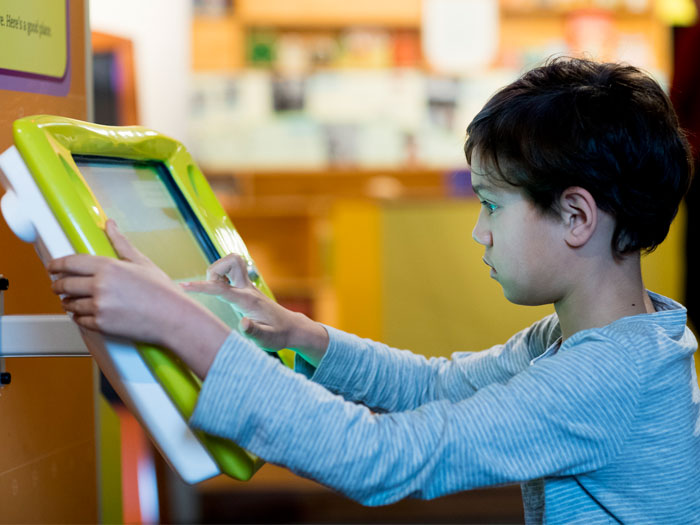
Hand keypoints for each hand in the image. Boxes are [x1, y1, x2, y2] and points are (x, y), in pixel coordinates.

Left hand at [48, 220, 229, 376]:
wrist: (174, 318)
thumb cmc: (162, 291)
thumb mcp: (142, 262)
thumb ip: (121, 243)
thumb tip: (110, 224)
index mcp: (109, 267)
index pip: (71, 263)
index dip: (56, 265)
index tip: (52, 267)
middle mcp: (100, 286)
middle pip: (65, 284)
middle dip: (58, 285)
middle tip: (59, 286)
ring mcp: (100, 306)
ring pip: (70, 304)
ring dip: (67, 302)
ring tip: (72, 301)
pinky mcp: (102, 324)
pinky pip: (80, 321)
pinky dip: (79, 317)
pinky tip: (85, 314)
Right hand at [181, 253, 328, 365]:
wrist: (292, 328)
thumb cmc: (279, 335)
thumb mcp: (267, 340)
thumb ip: (254, 332)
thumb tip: (242, 323)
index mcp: (248, 300)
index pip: (221, 289)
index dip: (201, 287)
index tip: (183, 286)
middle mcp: (248, 288)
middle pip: (232, 260)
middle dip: (215, 270)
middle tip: (212, 288)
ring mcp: (248, 286)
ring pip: (231, 262)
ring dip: (218, 271)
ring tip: (217, 291)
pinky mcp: (246, 288)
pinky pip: (231, 271)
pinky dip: (222, 276)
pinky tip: (223, 292)